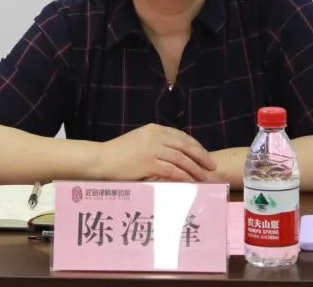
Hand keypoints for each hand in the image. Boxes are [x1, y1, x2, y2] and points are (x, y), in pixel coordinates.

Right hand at [97, 124, 215, 181]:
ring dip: (195, 168)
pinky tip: (190, 182)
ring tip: (204, 177)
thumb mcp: (139, 140)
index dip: (195, 146)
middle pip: (185, 145)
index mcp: (154, 129)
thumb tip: (173, 152)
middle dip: (200, 156)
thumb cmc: (118, 153)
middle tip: (211, 166)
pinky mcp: (149, 162)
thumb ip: (155, 142)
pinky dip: (184, 176)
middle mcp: (155, 136)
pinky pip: (172, 170)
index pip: (181, 136)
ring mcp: (152, 149)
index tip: (204, 155)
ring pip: (181, 158)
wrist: (101, 159)